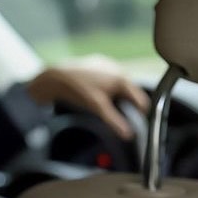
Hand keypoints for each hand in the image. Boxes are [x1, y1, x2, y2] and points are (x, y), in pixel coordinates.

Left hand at [26, 64, 149, 140]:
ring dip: (116, 95)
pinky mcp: (97, 62)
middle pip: (130, 91)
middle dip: (126, 104)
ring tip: (105, 106)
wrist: (57, 76)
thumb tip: (128, 135)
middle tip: (118, 117)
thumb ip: (114, 121)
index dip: (140, 113)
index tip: (136, 123)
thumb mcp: (98, 108)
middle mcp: (118, 68)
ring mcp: (107, 64)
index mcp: (122, 79)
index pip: (141, 99)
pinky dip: (106, 86)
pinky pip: (107, 76)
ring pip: (118, 84)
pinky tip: (96, 93)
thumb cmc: (78, 90)